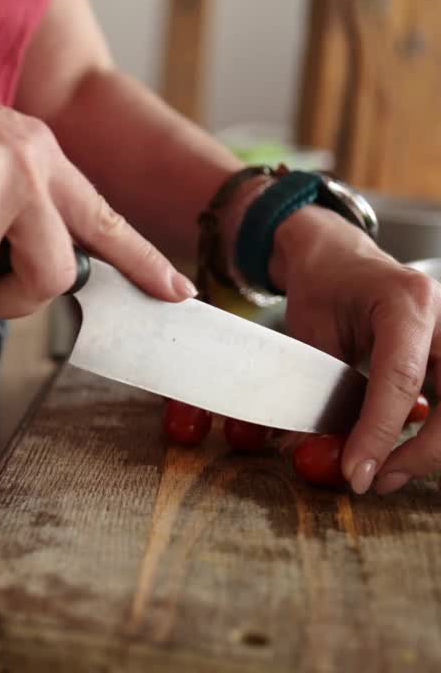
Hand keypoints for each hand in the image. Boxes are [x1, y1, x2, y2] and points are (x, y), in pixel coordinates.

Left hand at [272, 206, 440, 494]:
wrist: (338, 257)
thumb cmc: (323, 289)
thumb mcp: (310, 335)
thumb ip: (317, 392)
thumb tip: (310, 454)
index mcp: (406, 301)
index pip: (401, 377)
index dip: (380, 433)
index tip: (357, 473)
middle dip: (423, 451)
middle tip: (377, 480)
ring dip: (433, 447)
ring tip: (389, 473)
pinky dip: (437, 432)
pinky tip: (408, 452)